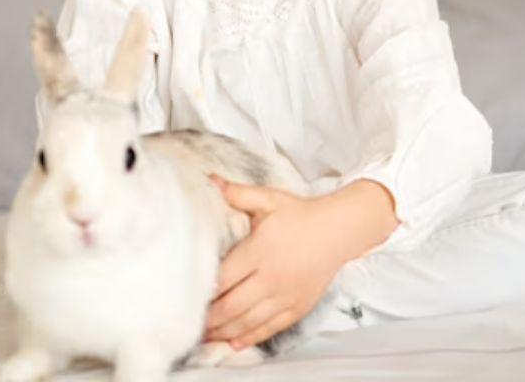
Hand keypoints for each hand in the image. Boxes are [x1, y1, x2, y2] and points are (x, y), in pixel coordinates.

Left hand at [202, 175, 347, 350]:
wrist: (340, 230)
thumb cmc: (301, 214)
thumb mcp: (269, 199)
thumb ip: (238, 193)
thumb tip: (210, 180)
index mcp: (260, 250)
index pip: (224, 278)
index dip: (203, 291)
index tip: (185, 296)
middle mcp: (272, 277)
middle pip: (232, 306)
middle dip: (209, 318)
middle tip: (188, 323)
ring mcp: (286, 296)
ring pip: (248, 322)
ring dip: (224, 332)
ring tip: (205, 336)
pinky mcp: (298, 307)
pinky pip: (270, 328)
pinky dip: (250, 338)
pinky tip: (234, 343)